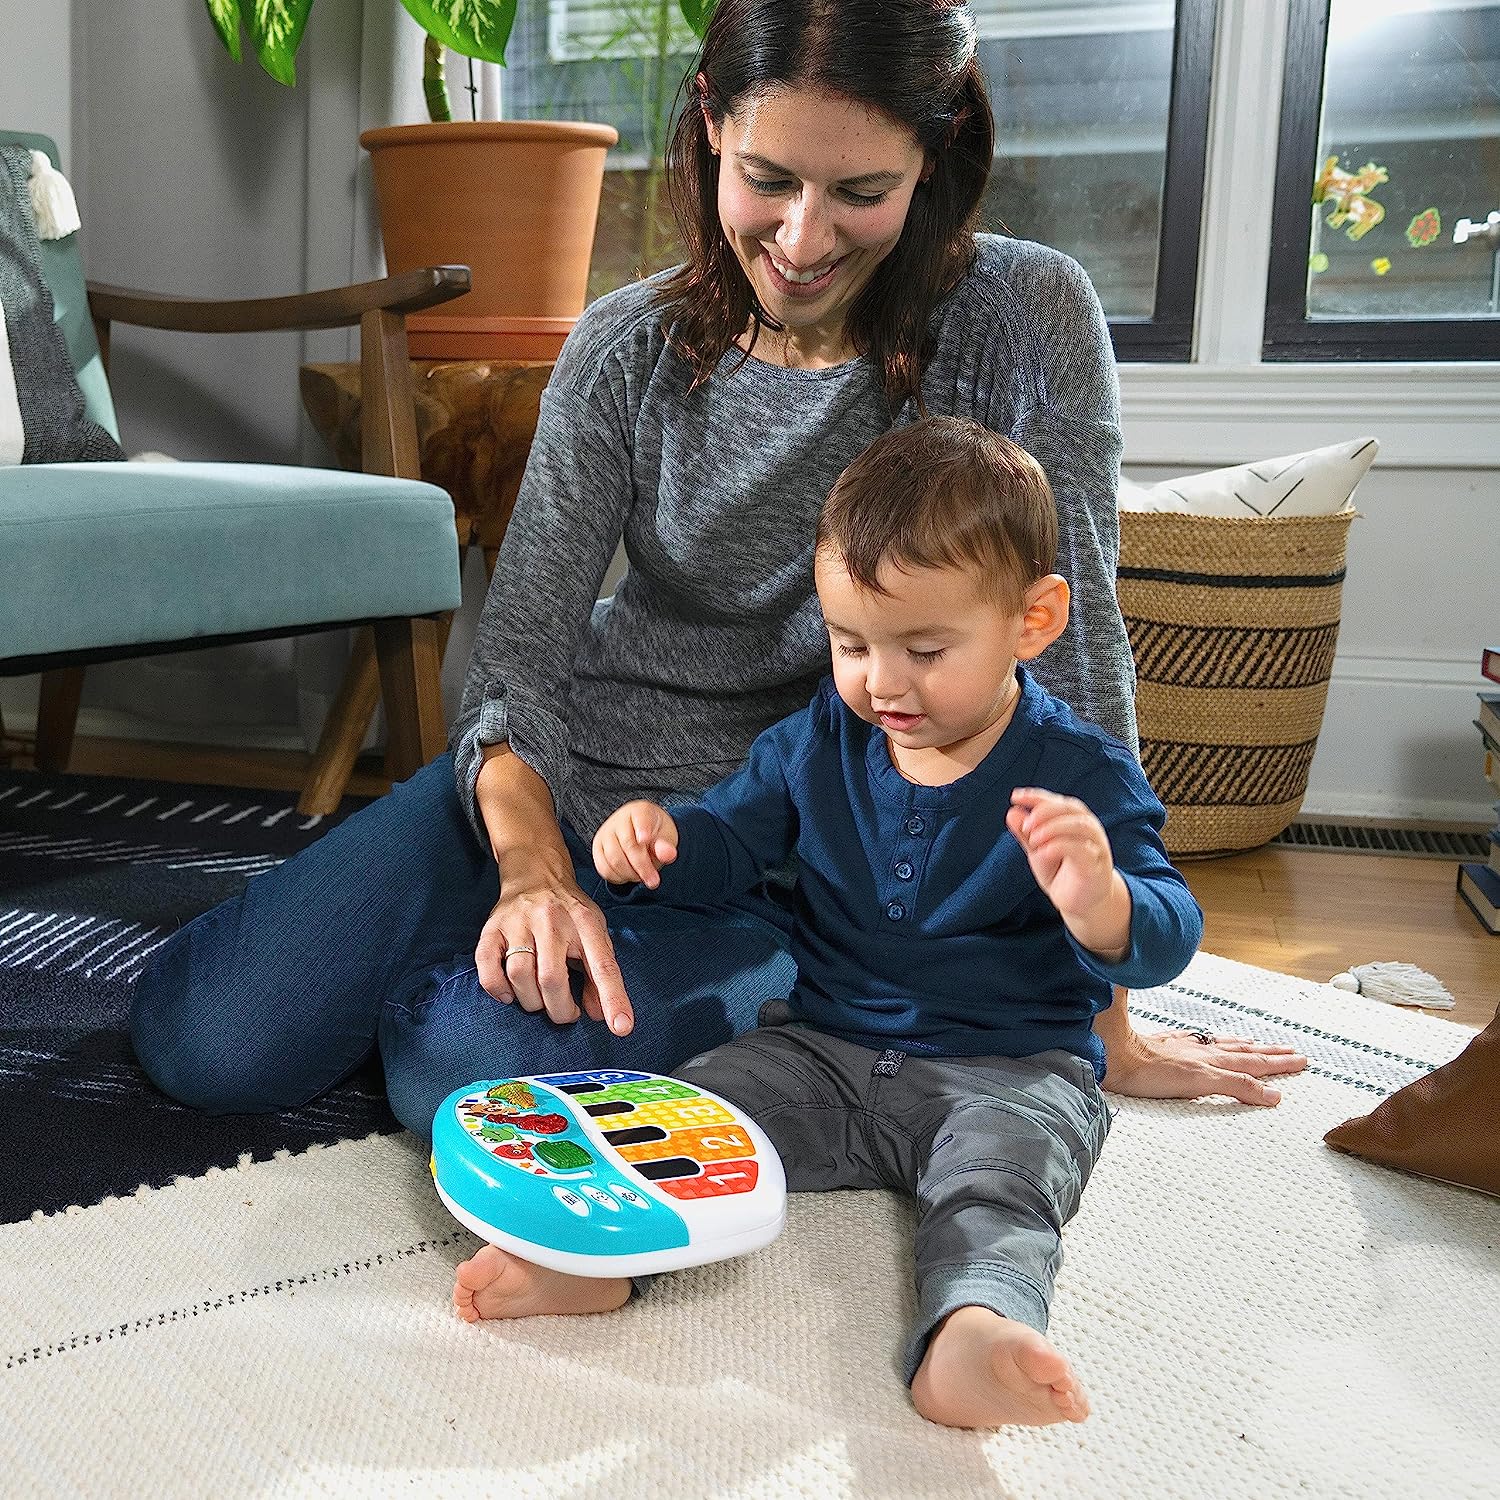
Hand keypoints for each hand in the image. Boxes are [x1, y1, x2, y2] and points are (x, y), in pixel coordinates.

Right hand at [475, 858, 633, 1036]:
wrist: (536, 874)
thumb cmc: (570, 914)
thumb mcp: (594, 935)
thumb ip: (598, 975)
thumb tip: (599, 1015)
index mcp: (586, 923)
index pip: (602, 965)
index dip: (613, 998)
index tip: (622, 1027)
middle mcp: (551, 920)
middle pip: (552, 979)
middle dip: (560, 1009)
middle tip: (566, 1012)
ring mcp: (518, 923)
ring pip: (519, 976)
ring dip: (531, 1002)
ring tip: (541, 1000)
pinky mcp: (492, 928)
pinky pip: (487, 967)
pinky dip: (498, 989)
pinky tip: (510, 994)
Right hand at [592, 801, 678, 889]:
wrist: (640, 833)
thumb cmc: (655, 833)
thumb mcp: (666, 836)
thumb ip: (666, 845)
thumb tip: (668, 854)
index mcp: (640, 811)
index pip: (641, 818)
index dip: (642, 829)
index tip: (644, 839)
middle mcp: (619, 819)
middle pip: (628, 845)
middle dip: (642, 866)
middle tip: (654, 881)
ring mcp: (605, 833)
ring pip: (614, 859)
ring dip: (630, 874)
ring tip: (642, 876)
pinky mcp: (597, 848)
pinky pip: (604, 868)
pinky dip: (617, 877)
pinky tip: (629, 875)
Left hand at [1008, 787, 1129, 958]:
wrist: (1080, 903)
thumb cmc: (1061, 872)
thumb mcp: (1038, 850)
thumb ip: (1026, 834)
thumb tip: (1012, 812)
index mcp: (1074, 820)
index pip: (1057, 801)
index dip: (1037, 796)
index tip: (1015, 796)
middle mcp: (1088, 829)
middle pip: (1070, 808)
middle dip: (1045, 812)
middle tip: (1026, 826)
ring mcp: (1096, 847)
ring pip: (1079, 826)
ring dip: (1053, 828)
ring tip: (1033, 839)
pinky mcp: (1096, 867)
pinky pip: (1083, 851)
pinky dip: (1061, 847)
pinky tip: (1043, 852)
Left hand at [1102, 1026, 1307, 1105]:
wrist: (1109, 1054)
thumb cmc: (1144, 1071)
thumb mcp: (1197, 1082)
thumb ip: (1234, 1086)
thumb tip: (1271, 1094)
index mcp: (1209, 1060)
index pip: (1252, 1062)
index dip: (1277, 1064)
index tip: (1299, 1060)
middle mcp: (1199, 1052)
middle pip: (1242, 1052)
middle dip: (1269, 1054)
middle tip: (1293, 1053)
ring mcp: (1181, 1048)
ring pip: (1221, 1045)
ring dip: (1245, 1046)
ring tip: (1261, 1044)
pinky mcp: (1163, 1047)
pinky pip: (1196, 1041)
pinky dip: (1211, 1041)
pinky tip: (1208, 1039)